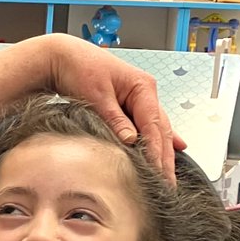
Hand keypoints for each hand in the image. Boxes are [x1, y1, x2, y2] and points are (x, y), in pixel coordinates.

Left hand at [37, 33, 183, 180]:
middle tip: (169, 183)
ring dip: (163, 152)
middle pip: (160, 130)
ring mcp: (139, 99)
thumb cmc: (79, 68)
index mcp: (143, 86)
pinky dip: (159, 139)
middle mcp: (145, 93)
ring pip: (156, 129)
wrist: (63, 57)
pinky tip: (175, 148)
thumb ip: (115, 119)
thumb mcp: (97, 95)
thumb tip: (130, 141)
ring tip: (169, 176)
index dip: (156, 150)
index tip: (158, 171)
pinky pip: (148, 126)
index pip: (154, 124)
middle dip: (165, 157)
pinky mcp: (129, 105)